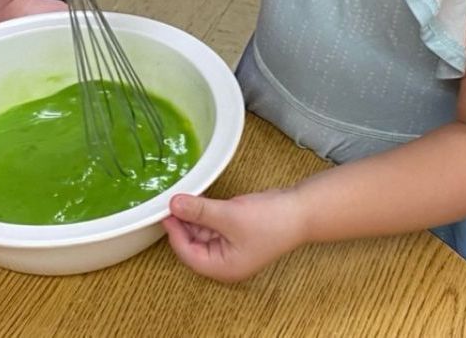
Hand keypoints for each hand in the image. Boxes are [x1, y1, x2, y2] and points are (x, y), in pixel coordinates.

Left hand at [163, 188, 306, 281]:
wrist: (300, 211)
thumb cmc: (271, 221)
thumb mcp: (229, 215)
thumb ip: (199, 211)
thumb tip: (174, 205)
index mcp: (223, 267)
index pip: (188, 254)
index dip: (175, 233)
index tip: (166, 213)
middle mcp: (226, 261)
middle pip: (194, 244)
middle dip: (183, 223)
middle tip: (172, 202)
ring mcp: (232, 246)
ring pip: (203, 232)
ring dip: (194, 216)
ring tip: (184, 197)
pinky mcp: (238, 231)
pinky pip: (215, 224)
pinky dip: (206, 212)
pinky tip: (199, 198)